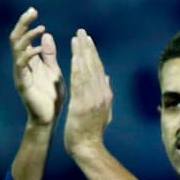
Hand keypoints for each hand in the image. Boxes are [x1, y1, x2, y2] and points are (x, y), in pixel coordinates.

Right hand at [10, 7, 64, 126]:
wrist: (49, 118)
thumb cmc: (51, 96)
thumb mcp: (53, 70)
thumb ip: (49, 54)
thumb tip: (47, 35)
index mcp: (30, 61)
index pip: (24, 37)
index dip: (27, 23)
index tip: (35, 11)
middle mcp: (22, 65)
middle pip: (16, 39)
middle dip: (23, 24)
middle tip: (32, 11)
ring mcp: (20, 73)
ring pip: (16, 49)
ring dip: (28, 37)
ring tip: (40, 29)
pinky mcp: (22, 83)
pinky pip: (21, 66)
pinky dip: (29, 55)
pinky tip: (39, 49)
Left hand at [63, 28, 113, 158]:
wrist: (88, 147)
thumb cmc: (91, 132)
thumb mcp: (103, 112)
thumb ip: (105, 94)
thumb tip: (105, 77)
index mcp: (106, 95)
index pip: (99, 69)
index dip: (93, 54)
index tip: (87, 40)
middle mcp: (101, 94)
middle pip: (94, 66)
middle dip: (88, 48)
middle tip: (82, 32)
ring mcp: (93, 99)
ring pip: (88, 70)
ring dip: (82, 52)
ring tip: (77, 38)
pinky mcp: (83, 103)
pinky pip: (80, 81)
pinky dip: (78, 67)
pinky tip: (74, 55)